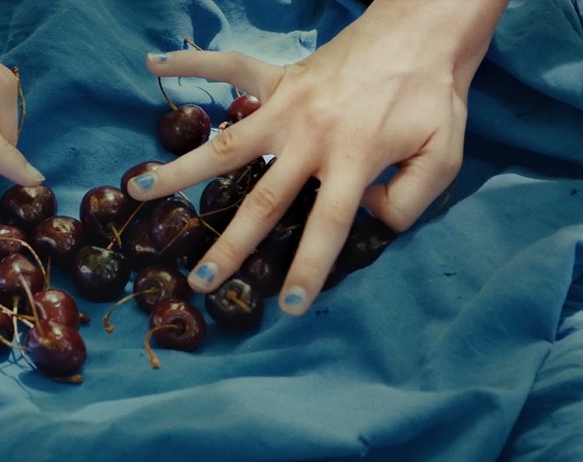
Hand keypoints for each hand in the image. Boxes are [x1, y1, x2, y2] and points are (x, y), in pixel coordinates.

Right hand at [128, 0, 505, 314]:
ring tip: (139, 191)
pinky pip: (230, 67)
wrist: (423, 33)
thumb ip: (409, 200)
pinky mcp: (281, 78)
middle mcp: (311, 135)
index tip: (287, 306)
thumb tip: (367, 218)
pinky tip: (154, 65)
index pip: (328, 226)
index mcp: (354, 158)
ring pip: (227, 144)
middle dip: (230, 245)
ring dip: (181, 168)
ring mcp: (289, 105)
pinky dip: (192, 63)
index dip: (308, 268)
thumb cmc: (435, 99)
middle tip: (198, 280)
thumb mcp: (443, 157)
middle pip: (263, 199)